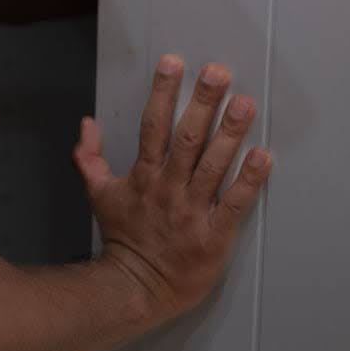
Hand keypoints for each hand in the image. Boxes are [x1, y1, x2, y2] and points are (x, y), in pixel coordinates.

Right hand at [72, 55, 272, 322]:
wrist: (136, 287)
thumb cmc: (123, 238)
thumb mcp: (99, 194)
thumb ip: (90, 156)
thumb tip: (86, 123)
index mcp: (143, 176)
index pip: (152, 126)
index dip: (163, 92)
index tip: (174, 63)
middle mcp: (168, 188)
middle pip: (186, 138)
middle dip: (203, 103)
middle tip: (219, 72)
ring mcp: (192, 211)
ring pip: (212, 166)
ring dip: (230, 134)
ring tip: (245, 104)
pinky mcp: (215, 235)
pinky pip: (234, 203)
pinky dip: (249, 180)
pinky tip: (263, 156)